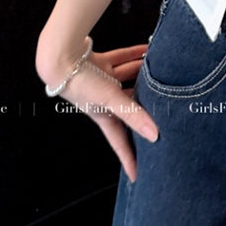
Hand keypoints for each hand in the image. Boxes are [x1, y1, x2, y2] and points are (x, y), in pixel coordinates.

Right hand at [38, 42, 157, 182]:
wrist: (61, 55)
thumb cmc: (80, 83)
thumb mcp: (109, 100)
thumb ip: (132, 114)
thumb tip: (154, 134)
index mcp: (102, 115)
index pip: (119, 142)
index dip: (128, 159)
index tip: (137, 175)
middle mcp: (102, 100)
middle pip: (128, 106)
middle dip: (143, 107)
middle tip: (163, 109)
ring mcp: (100, 80)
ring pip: (126, 78)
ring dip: (141, 73)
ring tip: (161, 70)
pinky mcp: (99, 62)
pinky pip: (121, 58)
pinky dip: (134, 54)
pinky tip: (147, 49)